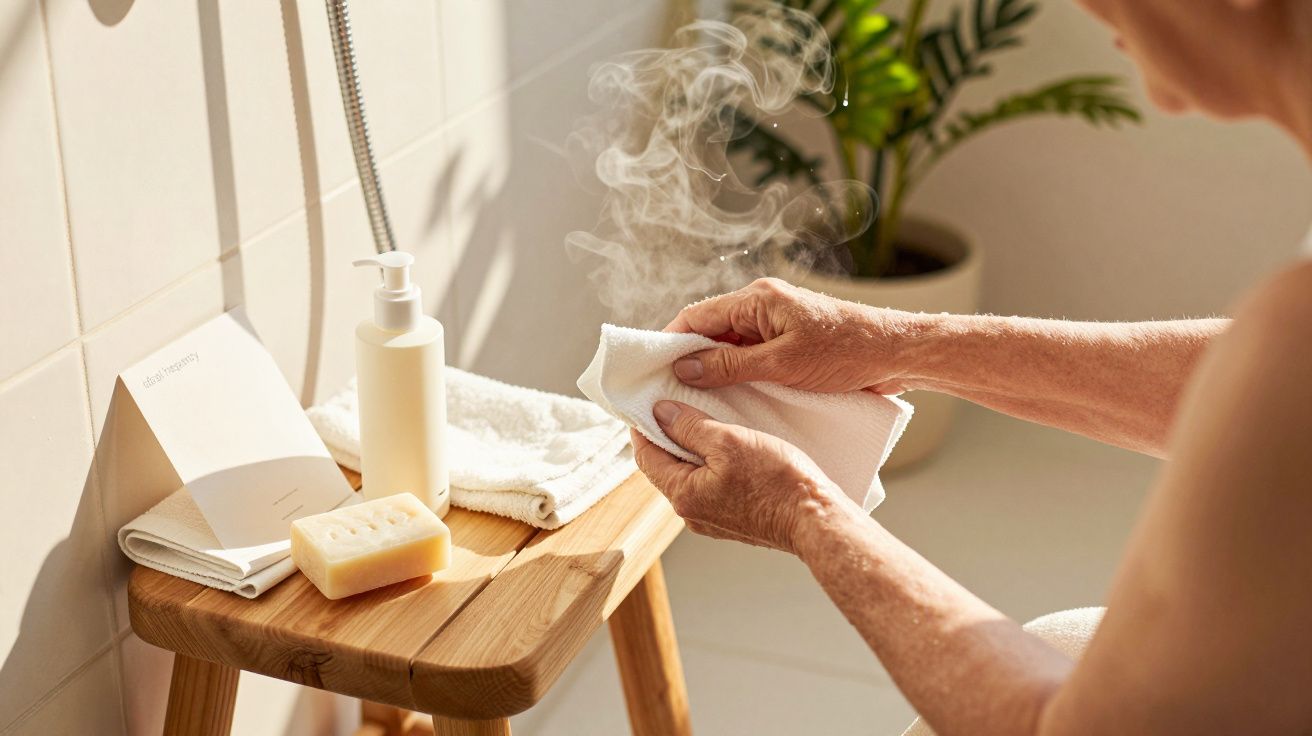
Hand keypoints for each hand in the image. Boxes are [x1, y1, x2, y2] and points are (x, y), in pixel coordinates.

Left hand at [630, 400, 852, 554]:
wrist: (816, 519)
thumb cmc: (777, 481)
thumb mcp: (729, 440)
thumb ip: (689, 426)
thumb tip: (660, 413)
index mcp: (683, 495)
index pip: (645, 456)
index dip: (642, 426)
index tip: (646, 402)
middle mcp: (691, 514)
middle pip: (665, 468)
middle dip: (667, 436)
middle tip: (676, 404)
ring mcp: (713, 520)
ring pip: (690, 476)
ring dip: (692, 450)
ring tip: (704, 421)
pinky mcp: (734, 520)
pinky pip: (710, 487)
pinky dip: (711, 465)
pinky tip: (727, 448)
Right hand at [665, 277, 919, 393]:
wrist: (897, 354)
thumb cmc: (847, 353)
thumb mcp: (782, 364)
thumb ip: (731, 365)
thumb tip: (685, 366)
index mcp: (758, 300)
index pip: (697, 316)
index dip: (670, 342)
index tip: (650, 370)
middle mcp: (763, 306)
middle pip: (709, 331)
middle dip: (688, 359)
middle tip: (667, 392)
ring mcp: (776, 323)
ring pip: (729, 346)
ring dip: (714, 370)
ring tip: (694, 401)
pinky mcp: (789, 341)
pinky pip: (750, 355)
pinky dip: (737, 374)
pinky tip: (729, 399)